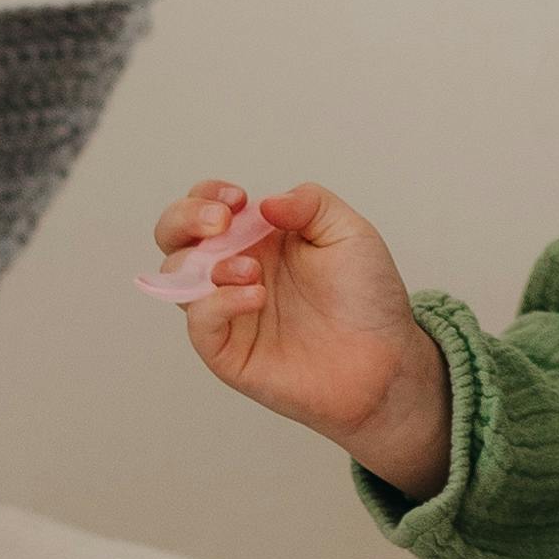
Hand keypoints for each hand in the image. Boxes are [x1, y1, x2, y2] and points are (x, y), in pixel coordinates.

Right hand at [149, 181, 452, 495]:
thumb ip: (311, 203)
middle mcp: (235, 270)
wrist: (385, 363)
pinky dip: (217, 304)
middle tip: (220, 223)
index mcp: (258, 238)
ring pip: (176, 277)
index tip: (237, 200)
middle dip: (183, 218)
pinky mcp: (229, 351)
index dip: (208, 195)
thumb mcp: (349, 233)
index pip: (208, 206)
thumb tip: (264, 202)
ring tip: (251, 270)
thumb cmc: (368, 300)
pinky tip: (255, 297)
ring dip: (205, 262)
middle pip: (174, 236)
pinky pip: (200, 323)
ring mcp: (229, 311)